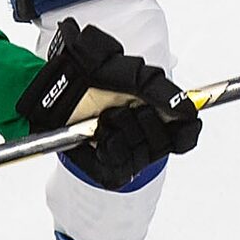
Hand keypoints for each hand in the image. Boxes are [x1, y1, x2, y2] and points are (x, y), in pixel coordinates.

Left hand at [16, 18, 202, 188]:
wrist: (52, 87)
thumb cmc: (84, 73)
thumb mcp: (123, 68)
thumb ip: (157, 86)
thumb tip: (186, 107)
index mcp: (155, 112)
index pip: (186, 134)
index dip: (186, 128)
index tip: (180, 116)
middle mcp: (144, 136)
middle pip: (164, 143)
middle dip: (143, 120)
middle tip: (120, 106)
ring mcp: (127, 155)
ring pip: (141, 154)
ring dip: (120, 131)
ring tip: (102, 118)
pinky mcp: (109, 170)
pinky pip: (120, 167)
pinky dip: (108, 148)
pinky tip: (96, 135)